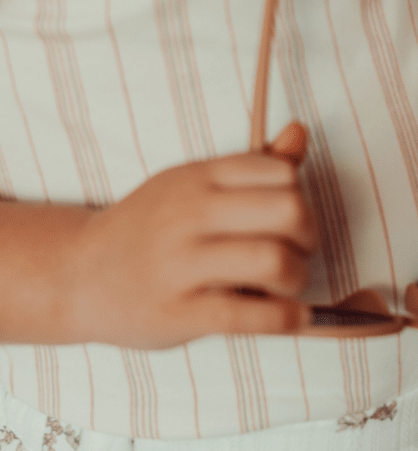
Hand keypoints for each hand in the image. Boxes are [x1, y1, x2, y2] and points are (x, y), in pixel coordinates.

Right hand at [72, 122, 318, 348]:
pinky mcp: (178, 312)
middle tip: (298, 254)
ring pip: (274, 261)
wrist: (77, 276)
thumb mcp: (194, 186)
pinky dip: (287, 318)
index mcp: (197, 178)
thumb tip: (300, 132)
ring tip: (285, 286)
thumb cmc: (151, 231)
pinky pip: (249, 314)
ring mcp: (179, 264)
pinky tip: (295, 317)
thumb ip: (254, 166)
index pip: (281, 174)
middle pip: (288, 212)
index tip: (292, 224)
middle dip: (308, 238)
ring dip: (297, 278)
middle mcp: (188, 214)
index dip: (302, 200)